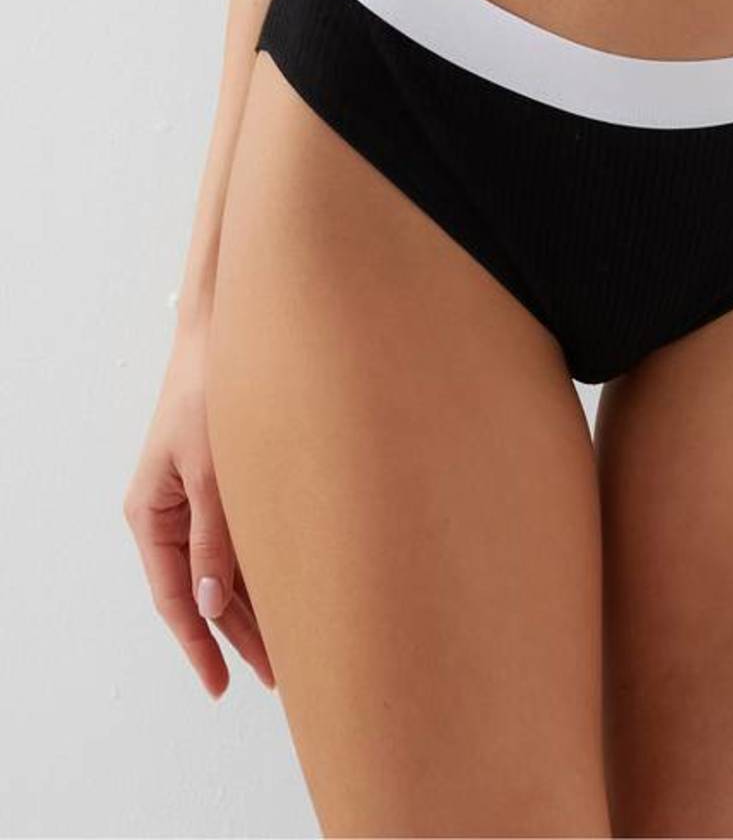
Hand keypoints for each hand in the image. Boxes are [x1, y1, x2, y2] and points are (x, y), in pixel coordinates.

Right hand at [122, 323, 273, 698]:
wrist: (226, 343)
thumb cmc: (210, 398)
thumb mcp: (212, 472)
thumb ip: (214, 538)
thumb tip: (212, 603)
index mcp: (151, 515)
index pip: (175, 597)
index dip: (199, 645)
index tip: (221, 684)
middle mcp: (170, 516)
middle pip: (203, 592)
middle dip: (236, 635)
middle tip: (275, 675)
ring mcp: (197, 504)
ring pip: (223, 571)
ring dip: (252, 608)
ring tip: (287, 649)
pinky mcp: (223, 490)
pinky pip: (238, 543)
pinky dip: (259, 571)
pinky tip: (285, 595)